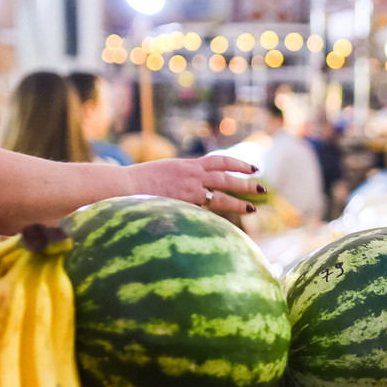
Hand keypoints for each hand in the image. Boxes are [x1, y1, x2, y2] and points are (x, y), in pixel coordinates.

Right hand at [126, 154, 260, 214]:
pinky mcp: (184, 203)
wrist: (124, 186)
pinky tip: (229, 226)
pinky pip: (206, 210)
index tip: (252, 168)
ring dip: (239, 201)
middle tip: (262, 188)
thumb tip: (195, 185)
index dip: (238, 163)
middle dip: (246, 183)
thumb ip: (183, 176)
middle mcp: (192, 175)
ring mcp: (189, 189)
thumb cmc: (140, 182)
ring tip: (254, 207)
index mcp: (188, 164)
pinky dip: (219, 217)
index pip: (219, 161)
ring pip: (221, 194)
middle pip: (226, 177)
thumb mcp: (166, 172)